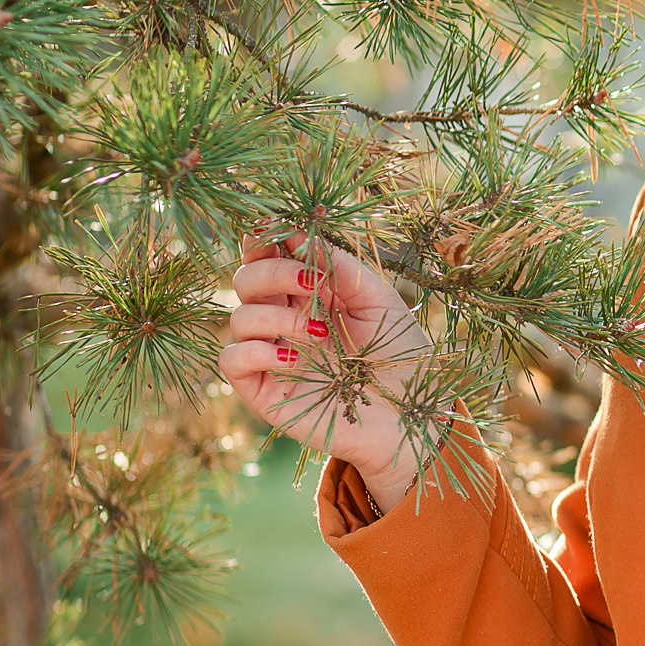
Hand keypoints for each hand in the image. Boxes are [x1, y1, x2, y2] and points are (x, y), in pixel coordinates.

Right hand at [218, 234, 431, 509]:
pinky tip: (295, 359)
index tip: (278, 229)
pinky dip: (255, 352)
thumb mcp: (381, 301)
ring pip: (238, 317)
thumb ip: (344, 268)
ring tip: (321, 333)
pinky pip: (231, 360)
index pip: (269, 256)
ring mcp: (272, 354)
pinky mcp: (263, 390)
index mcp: (310, 293)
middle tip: (312, 283)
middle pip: (246, 279)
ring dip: (277, 317)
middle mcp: (285, 319)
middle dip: (272, 272)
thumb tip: (304, 234)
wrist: (413, 416)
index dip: (266, 238)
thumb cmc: (401, 355)